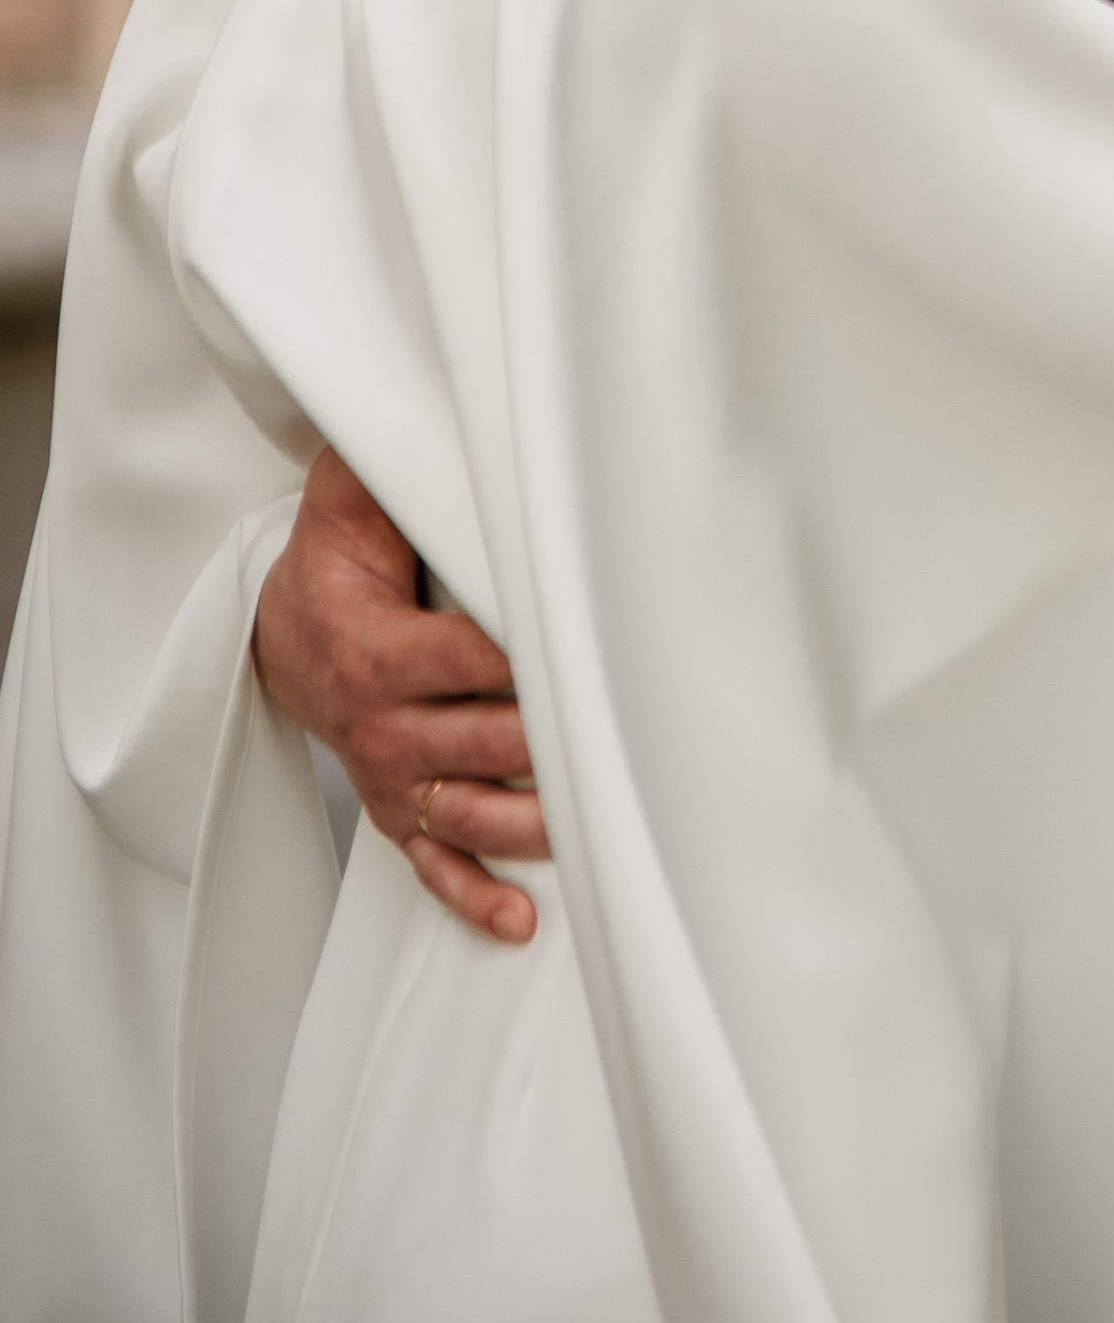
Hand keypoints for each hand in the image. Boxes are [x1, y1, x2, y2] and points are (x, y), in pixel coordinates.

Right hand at [253, 445, 548, 942]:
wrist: (280, 630)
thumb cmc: (342, 556)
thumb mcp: (354, 499)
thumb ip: (390, 465)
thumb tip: (450, 403)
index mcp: (377, 649)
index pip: (472, 659)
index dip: (534, 660)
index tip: (596, 657)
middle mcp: (381, 725)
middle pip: (484, 741)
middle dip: (554, 743)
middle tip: (625, 740)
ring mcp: (389, 775)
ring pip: (470, 811)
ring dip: (532, 825)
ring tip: (593, 831)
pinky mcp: (397, 808)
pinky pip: (431, 864)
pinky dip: (473, 897)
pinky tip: (522, 919)